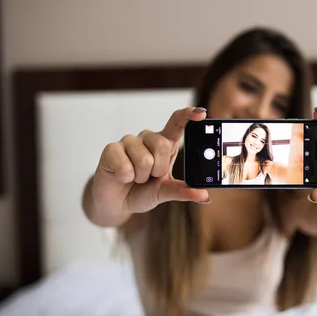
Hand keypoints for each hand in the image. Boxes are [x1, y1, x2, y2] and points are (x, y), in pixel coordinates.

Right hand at [91, 107, 209, 217]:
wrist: (118, 202)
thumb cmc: (143, 192)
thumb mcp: (166, 192)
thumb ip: (183, 191)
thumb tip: (205, 196)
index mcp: (165, 144)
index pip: (177, 123)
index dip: (188, 115)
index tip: (201, 113)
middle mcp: (148, 138)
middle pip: (162, 144)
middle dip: (158, 169)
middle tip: (151, 176)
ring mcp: (129, 141)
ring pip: (144, 159)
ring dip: (141, 176)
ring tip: (136, 177)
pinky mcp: (111, 149)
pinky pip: (125, 166)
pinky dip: (126, 177)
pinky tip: (122, 177)